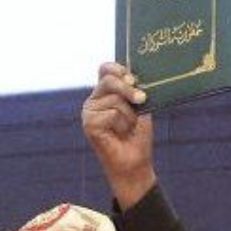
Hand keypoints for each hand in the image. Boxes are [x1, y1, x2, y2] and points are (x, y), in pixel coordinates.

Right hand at [82, 61, 155, 208]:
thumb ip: (134, 91)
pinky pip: (111, 114)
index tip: (132, 77)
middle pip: (109, 80)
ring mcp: (89, 112)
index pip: (105, 69)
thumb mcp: (140, 108)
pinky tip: (119, 135)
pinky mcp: (88, 124)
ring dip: (129, 115)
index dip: (117, 68)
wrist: (135, 162)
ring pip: (114, 100)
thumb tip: (132, 77)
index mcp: (105, 93)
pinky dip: (122, 125)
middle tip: (142, 99)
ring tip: (127, 128)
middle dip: (128, 89)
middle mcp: (94, 100)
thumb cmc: (137, 135)